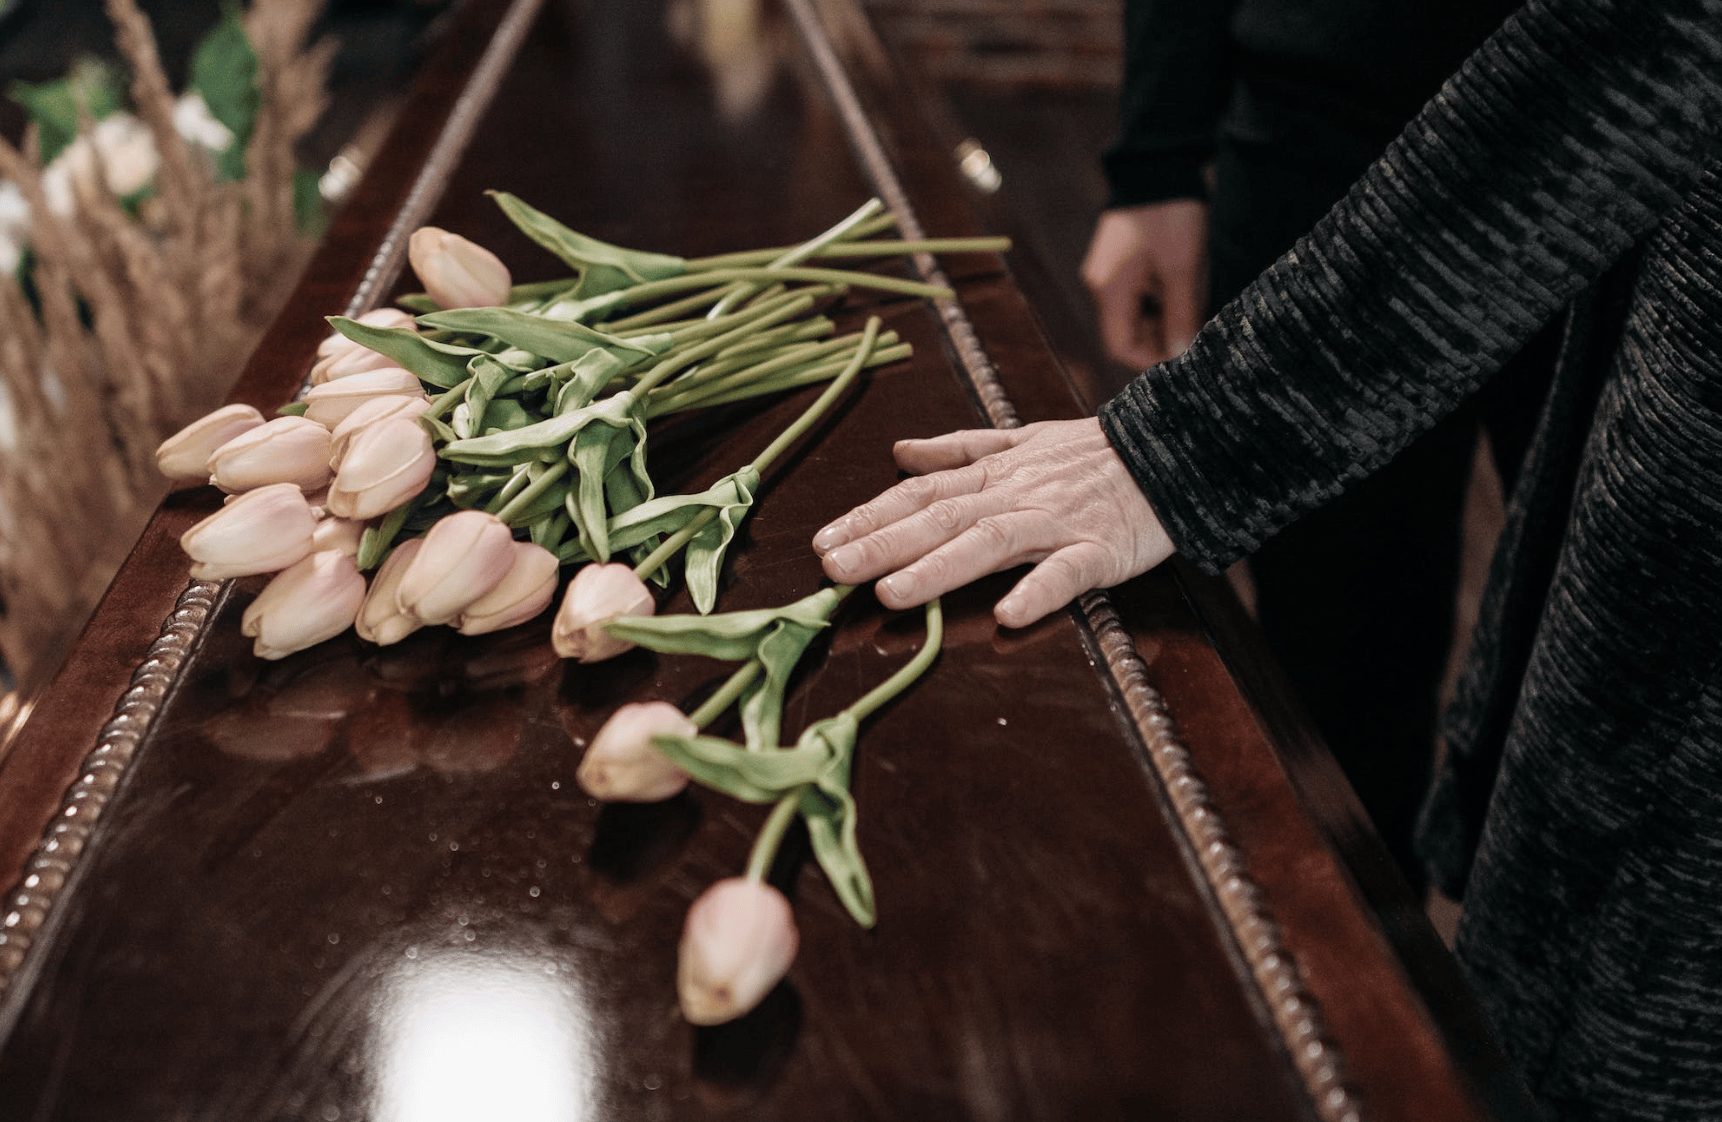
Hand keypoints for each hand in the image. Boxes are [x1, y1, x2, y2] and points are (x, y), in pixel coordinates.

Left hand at [812, 419, 1173, 627]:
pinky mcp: (1100, 551)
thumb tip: (899, 452)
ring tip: (892, 594)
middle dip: (882, 543)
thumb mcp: (1021, 440)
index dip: (870, 516)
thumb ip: (959, 451)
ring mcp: (1056, 523)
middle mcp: (1014, 496)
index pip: (919, 494)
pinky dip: (1038, 591)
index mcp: (993, 475)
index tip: (823, 540)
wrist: (1173, 449)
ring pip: (989, 543)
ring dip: (938, 569)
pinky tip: (1009, 615)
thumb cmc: (1093, 454)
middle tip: (832, 569)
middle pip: (939, 518)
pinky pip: (1066, 573)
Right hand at [1081, 200, 1207, 368]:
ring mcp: (1111, 271)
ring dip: (1165, 316)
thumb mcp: (1181, 269)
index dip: (1151, 359)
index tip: (1184, 356)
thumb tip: (1180, 354)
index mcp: (1109, 290)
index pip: (1121, 346)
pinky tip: (1185, 286)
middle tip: (1196, 330)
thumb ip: (1181, 315)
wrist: (1159, 163)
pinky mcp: (1122, 259)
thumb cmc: (1169, 215)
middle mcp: (1102, 284)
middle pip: (1128, 330)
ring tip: (1195, 304)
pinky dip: (1162, 298)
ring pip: (1137, 312)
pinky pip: (1140, 292)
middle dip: (1162, 336)